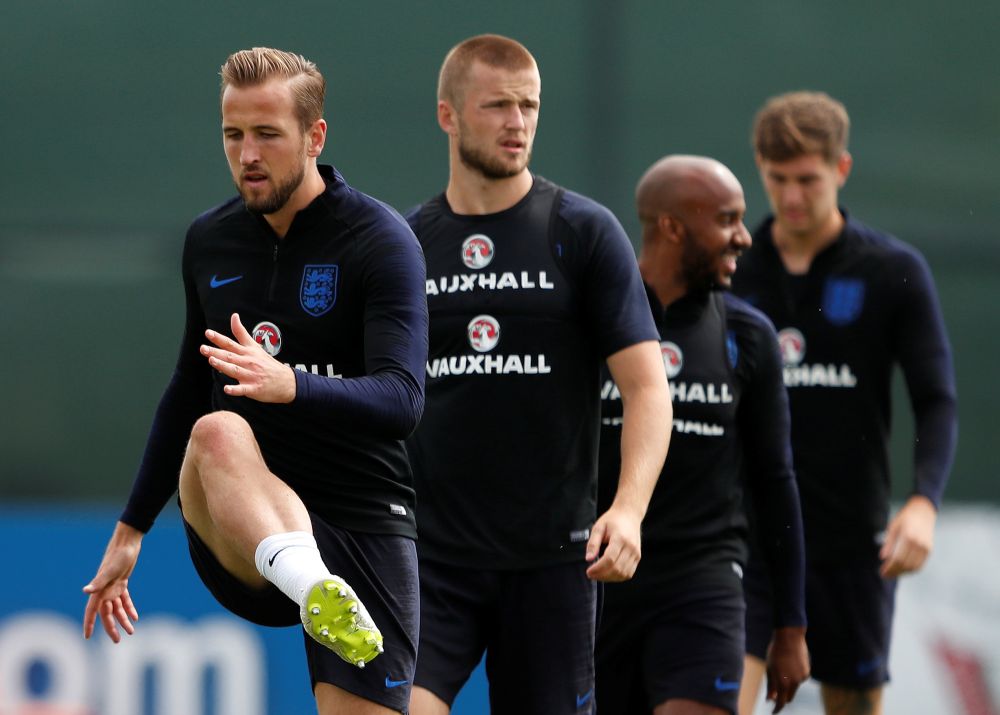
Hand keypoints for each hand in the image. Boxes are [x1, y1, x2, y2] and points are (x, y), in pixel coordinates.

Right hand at [82, 522, 142, 641]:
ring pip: (117, 609)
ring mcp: (113, 587)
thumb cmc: (117, 556)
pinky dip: (129, 608)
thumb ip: (98, 582)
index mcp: (99, 590)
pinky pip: (124, 599)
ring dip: (123, 619)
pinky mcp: (122, 583)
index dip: (89, 624)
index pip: (91, 611)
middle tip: (116, 641)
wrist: (127, 544)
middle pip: (106, 614)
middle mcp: (104, 591)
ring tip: (131, 631)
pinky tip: (135, 617)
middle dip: (111, 628)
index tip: (87, 637)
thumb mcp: (110, 570)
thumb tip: (85, 591)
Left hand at [201, 313, 296, 402]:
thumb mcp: (254, 346)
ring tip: (212, 361)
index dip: (219, 338)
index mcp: (247, 353)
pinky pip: (243, 389)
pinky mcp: (254, 388)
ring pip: (235, 370)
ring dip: (223, 366)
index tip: (208, 333)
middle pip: (230, 356)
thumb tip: (234, 316)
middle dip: (216, 352)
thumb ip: (241, 332)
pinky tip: (227, 389)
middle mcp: (248, 362)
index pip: (230, 343)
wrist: (286, 381)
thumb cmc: (267, 363)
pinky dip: (235, 389)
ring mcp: (251, 375)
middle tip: (203, 348)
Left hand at [584, 505, 641, 581]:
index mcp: (620, 538)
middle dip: (602, 575)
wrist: (629, 515)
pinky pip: (629, 573)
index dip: (598, 568)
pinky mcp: (638, 557)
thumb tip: (588, 559)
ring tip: (599, 575)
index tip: (588, 571)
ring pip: (623, 573)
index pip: (609, 559)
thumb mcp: (599, 527)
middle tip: (591, 574)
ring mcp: (636, 553)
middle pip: (617, 568)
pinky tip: (608, 574)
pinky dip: (618, 577)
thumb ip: (593, 543)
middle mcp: (630, 547)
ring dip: (609, 578)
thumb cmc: (612, 520)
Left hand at [765, 626, 808, 712]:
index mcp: (783, 682)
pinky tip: (791, 664)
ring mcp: (802, 677)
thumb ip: (770, 685)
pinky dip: (794, 676)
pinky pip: (799, 679)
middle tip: (775, 693)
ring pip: (794, 687)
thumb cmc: (776, 652)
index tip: (774, 711)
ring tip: (782, 668)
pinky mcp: (807, 672)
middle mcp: (795, 682)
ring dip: (788, 684)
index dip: (777, 708)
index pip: (781, 702)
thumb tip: (770, 699)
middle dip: (783, 697)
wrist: (790, 637)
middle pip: (789, 697)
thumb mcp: (769, 668)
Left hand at [879, 495, 936, 577]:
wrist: (923, 511)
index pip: (898, 559)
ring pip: (914, 567)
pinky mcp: (929, 550)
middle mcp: (919, 544)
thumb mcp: (893, 527)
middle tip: (885, 575)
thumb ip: (889, 543)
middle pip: (906, 565)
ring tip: (892, 573)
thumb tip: (883, 558)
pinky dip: (911, 570)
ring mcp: (926, 548)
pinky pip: (920, 564)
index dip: (890, 568)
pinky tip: (902, 570)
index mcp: (908, 537)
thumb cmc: (905, 518)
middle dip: (894, 572)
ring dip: (902, 573)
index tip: (882, 572)